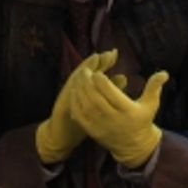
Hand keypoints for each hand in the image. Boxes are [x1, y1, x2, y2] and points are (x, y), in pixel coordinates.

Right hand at [35, 49, 126, 163]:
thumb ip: (110, 89)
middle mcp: (75, 88)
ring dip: (82, 72)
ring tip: (90, 64)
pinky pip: (67, 99)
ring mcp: (67, 97)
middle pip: (84, 72)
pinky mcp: (62, 108)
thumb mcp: (99, 103)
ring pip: (74, 81)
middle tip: (102, 55)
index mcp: (86, 86)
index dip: (104, 61)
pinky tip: (77, 87)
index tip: (114, 53)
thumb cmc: (84, 117)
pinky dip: (72, 92)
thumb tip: (124, 77)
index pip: (96, 69)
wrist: (63, 134)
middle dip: (93, 62)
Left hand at [72, 67, 167, 167]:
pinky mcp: (93, 131)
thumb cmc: (142, 120)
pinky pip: (80, 116)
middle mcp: (113, 119)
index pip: (110, 93)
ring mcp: (101, 126)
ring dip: (80, 90)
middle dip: (88, 82)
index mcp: (127, 110)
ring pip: (86, 105)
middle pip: (96, 98)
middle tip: (85, 71)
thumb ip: (155, 87)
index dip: (101, 81)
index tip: (97, 72)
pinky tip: (74, 93)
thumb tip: (164, 72)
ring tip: (79, 78)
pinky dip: (75, 103)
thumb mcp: (151, 104)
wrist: (134, 146)